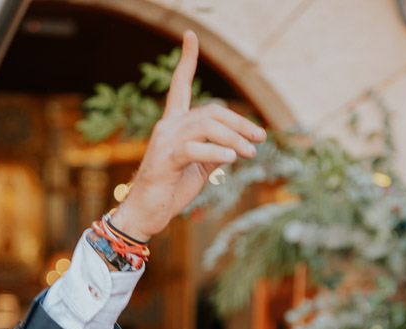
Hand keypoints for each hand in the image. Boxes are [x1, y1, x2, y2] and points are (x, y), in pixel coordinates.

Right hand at [111, 30, 265, 241]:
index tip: (190, 36)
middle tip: (259, 138)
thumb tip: (237, 144)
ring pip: (205, 126)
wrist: (146, 215)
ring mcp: (164, 142)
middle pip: (209, 111)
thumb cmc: (170, 191)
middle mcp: (167, 127)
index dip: (187, 60)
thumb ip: (216, 152)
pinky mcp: (164, 160)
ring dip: (233, 138)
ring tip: (251, 152)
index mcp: (174, 125)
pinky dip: (216, 151)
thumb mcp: (200, 169)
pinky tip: (231, 158)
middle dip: (239, 122)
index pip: (180, 86)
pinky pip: (194, 148)